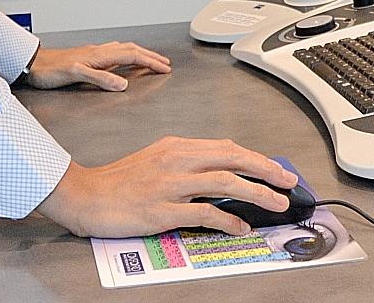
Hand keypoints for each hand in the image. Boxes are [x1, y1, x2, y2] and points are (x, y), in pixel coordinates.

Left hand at [23, 41, 170, 90]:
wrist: (32, 64)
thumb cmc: (49, 71)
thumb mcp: (74, 75)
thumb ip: (99, 78)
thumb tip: (124, 84)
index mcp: (99, 55)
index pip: (132, 56)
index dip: (150, 62)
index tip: (165, 69)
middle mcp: (98, 51)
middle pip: (131, 50)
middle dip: (150, 56)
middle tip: (165, 63)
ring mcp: (93, 53)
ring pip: (123, 49)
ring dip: (140, 54)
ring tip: (150, 59)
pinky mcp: (87, 57)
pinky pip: (113, 53)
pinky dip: (126, 55)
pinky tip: (122, 59)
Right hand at [35, 137, 298, 237]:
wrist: (85, 196)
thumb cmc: (119, 181)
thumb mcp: (156, 160)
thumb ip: (187, 163)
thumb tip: (221, 174)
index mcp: (176, 145)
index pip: (226, 147)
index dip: (255, 157)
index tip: (274, 168)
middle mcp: (177, 159)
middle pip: (232, 158)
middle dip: (265, 169)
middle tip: (288, 181)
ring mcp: (171, 184)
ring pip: (225, 182)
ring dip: (257, 193)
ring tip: (276, 204)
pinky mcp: (163, 210)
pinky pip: (205, 212)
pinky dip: (228, 219)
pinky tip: (241, 226)